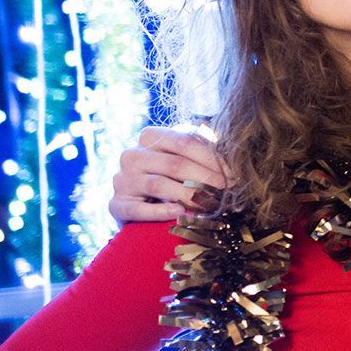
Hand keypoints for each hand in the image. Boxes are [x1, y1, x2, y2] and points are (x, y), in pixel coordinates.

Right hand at [109, 125, 225, 224]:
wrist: (139, 206)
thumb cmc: (169, 178)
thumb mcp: (184, 160)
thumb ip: (202, 152)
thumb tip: (235, 160)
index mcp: (150, 136)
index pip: (186, 142)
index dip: (213, 158)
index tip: (233, 175)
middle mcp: (132, 155)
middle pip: (175, 164)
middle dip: (205, 179)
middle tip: (226, 193)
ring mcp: (121, 180)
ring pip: (158, 184)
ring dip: (188, 195)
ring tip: (209, 205)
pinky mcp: (115, 205)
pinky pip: (137, 209)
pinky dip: (160, 212)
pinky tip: (179, 213)